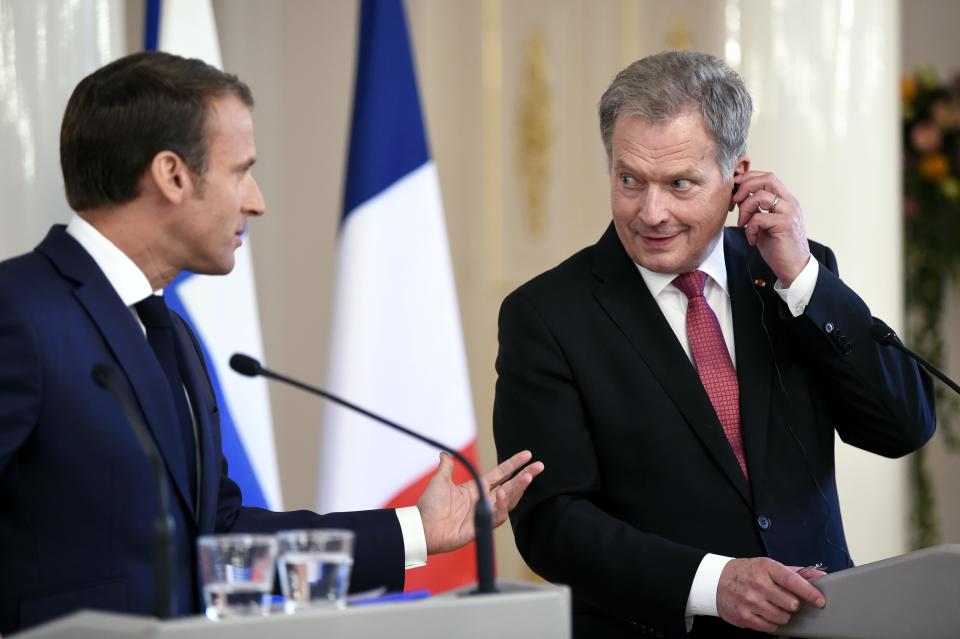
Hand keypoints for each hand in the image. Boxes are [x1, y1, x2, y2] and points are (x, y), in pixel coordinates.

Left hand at [417, 450, 543, 554]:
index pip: (501, 474)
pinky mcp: (481, 526)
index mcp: (476, 489)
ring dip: (518, 489)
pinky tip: (503, 494)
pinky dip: (501, 505)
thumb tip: (445, 454)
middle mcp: (484, 500)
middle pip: (510, 486)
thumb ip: (447, 468)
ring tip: (528, 476)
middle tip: (540, 466)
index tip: (527, 455)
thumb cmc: (430, 507)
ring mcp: (484, 513)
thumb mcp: (439, 482)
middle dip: (525, 476)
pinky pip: (496, 515)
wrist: (422, 527)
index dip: (514, 465)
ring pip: (508, 500)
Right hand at [717, 557, 825, 632]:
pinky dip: (771, 622)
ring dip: (782, 615)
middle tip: (784, 600)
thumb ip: (795, 572)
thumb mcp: (768, 566)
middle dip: (792, 604)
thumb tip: (820, 576)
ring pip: (783, 618)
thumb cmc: (746, 573)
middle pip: (791, 604)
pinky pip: (770, 627)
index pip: (793, 581)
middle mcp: (758, 584)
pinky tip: (763, 613)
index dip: (809, 592)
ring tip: (772, 606)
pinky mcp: (745, 617)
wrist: (716, 581)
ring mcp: (750, 601)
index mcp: (766, 568)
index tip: (820, 600)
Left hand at [733, 170, 810, 286]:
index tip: (735, 187)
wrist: (794, 268)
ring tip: (742, 224)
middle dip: (745, 186)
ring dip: (745, 209)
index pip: (768, 177)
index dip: (749, 178)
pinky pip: (759, 218)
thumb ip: (755, 209)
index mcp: (786, 200)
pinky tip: (752, 239)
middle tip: (735, 201)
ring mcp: (789, 212)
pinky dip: (750, 228)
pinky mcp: (785, 224)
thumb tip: (738, 197)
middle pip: (767, 178)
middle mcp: (790, 202)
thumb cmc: (778, 247)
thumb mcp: (764, 224)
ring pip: (761, 196)